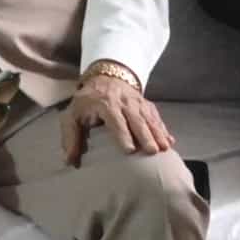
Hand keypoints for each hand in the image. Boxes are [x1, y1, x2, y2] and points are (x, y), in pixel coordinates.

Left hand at [58, 59, 172, 159]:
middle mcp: (123, 102)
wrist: (105, 77)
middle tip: (152, 151)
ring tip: (164, 148)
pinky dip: (163, 128)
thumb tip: (69, 161)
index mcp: (104, 104)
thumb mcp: (72, 116)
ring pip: (148, 118)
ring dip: (157, 133)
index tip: (129, 150)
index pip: (115, 120)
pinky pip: (155, 116)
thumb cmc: (87, 102)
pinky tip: (169, 141)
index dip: (123, 134)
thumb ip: (70, 138)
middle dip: (145, 135)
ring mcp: (136, 102)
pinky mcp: (145, 104)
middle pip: (136, 119)